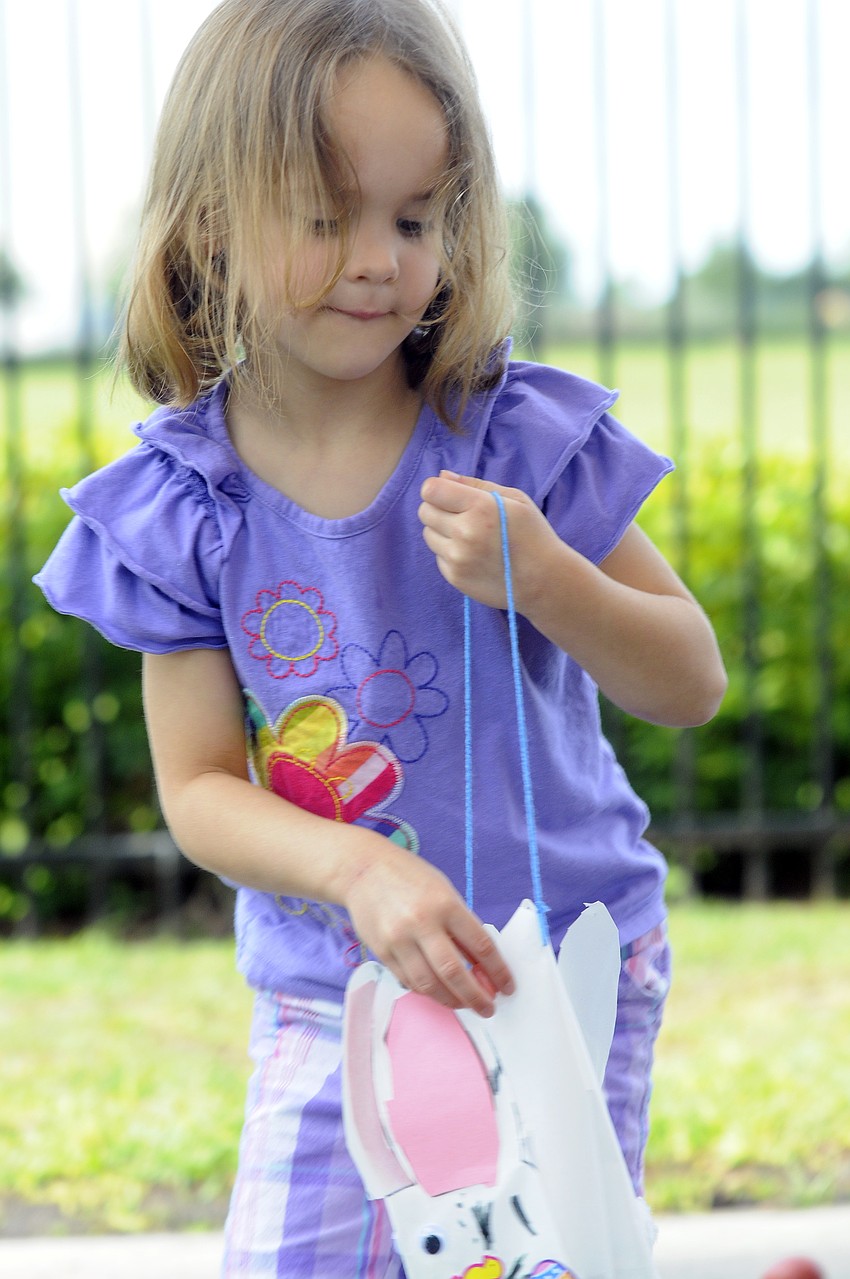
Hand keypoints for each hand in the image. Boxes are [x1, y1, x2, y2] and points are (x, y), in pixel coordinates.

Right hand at [340, 842, 513, 1017]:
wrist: (362, 869)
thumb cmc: (410, 877)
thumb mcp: (444, 892)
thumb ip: (462, 926)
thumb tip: (481, 963)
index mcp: (445, 904)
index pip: (480, 945)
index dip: (498, 971)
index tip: (507, 986)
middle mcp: (421, 923)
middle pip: (454, 972)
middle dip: (475, 996)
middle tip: (488, 1008)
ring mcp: (398, 940)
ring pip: (429, 984)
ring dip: (451, 1001)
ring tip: (464, 1005)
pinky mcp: (382, 952)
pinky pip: (408, 981)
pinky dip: (427, 991)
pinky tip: (439, 992)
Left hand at [418, 471, 558, 612]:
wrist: (544, 581)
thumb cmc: (532, 535)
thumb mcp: (514, 499)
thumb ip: (475, 485)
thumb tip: (442, 475)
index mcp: (480, 508)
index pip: (431, 490)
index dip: (437, 488)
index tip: (449, 494)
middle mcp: (465, 532)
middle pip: (424, 511)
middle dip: (438, 508)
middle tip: (461, 514)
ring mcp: (458, 558)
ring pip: (428, 534)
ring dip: (442, 531)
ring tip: (469, 535)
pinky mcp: (455, 577)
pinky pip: (438, 555)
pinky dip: (449, 552)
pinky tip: (473, 554)